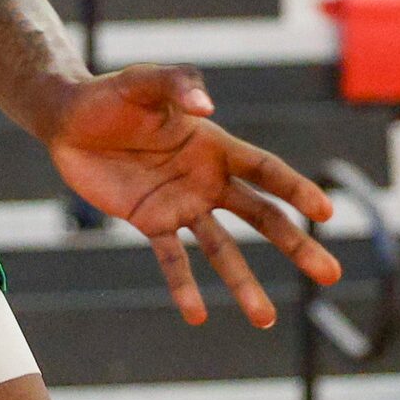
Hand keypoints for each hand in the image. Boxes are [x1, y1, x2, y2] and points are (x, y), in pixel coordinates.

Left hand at [45, 65, 340, 327]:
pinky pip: (173, 259)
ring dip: (244, 283)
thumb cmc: (113, 94)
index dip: (298, 191)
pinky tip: (197, 314)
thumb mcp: (147, 81)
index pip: (268, 172)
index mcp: (218, 146)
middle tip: (330, 273)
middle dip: (296, 245)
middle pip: (263, 217)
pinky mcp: (150, 222)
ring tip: (265, 319)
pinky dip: (184, 286)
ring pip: (223, 250)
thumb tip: (207, 108)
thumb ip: (179, 86)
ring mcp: (182, 205)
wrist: (69, 120)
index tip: (326, 214)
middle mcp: (208, 180)